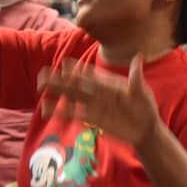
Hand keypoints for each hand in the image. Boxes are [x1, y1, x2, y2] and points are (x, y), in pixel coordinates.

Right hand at [37, 56, 160, 147]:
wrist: (145, 130)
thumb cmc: (145, 108)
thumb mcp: (142, 92)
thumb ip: (136, 78)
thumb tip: (138, 56)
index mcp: (107, 82)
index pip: (89, 74)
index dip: (77, 69)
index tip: (64, 65)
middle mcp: (97, 91)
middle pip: (75, 84)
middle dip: (59, 79)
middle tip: (43, 74)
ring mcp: (93, 104)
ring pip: (71, 97)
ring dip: (56, 93)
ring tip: (40, 90)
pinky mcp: (91, 118)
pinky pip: (73, 113)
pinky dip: (60, 112)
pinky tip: (47, 110)